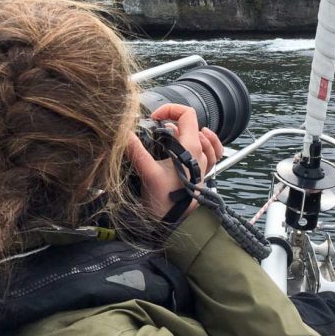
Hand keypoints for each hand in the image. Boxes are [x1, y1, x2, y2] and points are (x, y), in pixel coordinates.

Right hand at [127, 104, 223, 220]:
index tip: (153, 118)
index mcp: (190, 148)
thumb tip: (123, 132)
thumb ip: (136, 150)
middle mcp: (200, 154)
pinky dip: (206, 144)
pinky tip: (199, 142)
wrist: (172, 225)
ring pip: (203, 138)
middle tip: (155, 129)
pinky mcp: (200, 175)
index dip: (170, 109)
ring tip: (173, 132)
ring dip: (187, 131)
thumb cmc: (163, 201)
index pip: (187, 114)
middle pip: (192, 124)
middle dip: (172, 121)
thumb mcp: (147, 173)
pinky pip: (211, 154)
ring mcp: (202, 164)